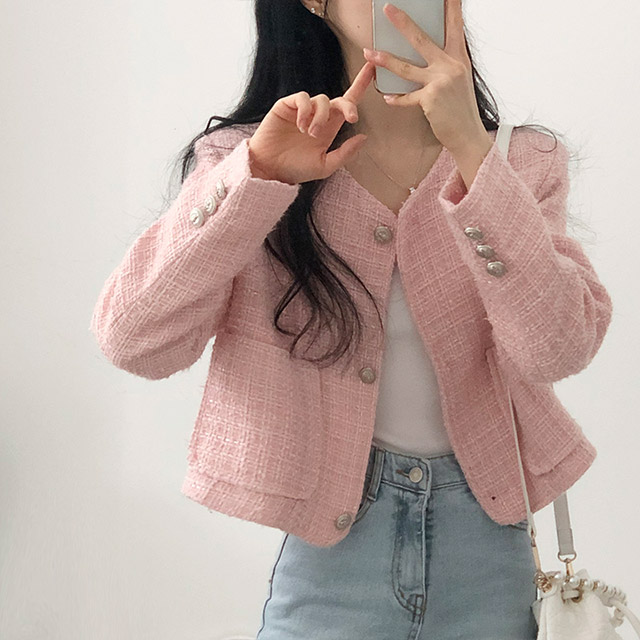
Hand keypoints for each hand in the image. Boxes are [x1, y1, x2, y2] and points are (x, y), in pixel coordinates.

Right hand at [247, 61, 375, 184]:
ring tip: (311, 134)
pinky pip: (302, 98)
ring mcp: (303, 110)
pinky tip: (301, 125)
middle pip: (339, 99)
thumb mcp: (324, 166)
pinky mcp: (287, 105)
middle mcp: (318, 116)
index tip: (372, 70)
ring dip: (321, 117)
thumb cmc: (295, 169)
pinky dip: (305, 110)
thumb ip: (345, 154)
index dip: (360, 85)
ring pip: (321, 100)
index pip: (347, 104)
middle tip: (351, 118)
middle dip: (349, 105)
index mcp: (330, 128)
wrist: (269, 169)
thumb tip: (363, 137)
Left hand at [363, 0, 490, 153]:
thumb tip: (425, 55)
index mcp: (459, 58)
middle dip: (402, 22)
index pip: (455, 26)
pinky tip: (388, 98)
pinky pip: (406, 97)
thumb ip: (444, 65)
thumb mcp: (459, 80)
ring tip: (369, 53)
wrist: (467, 134)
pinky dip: (397, 99)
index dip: (451, 7)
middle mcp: (451, 66)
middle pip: (421, 39)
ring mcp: (440, 81)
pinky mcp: (430, 99)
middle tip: (388, 9)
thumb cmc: (460, 108)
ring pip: (405, 67)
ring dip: (385, 60)